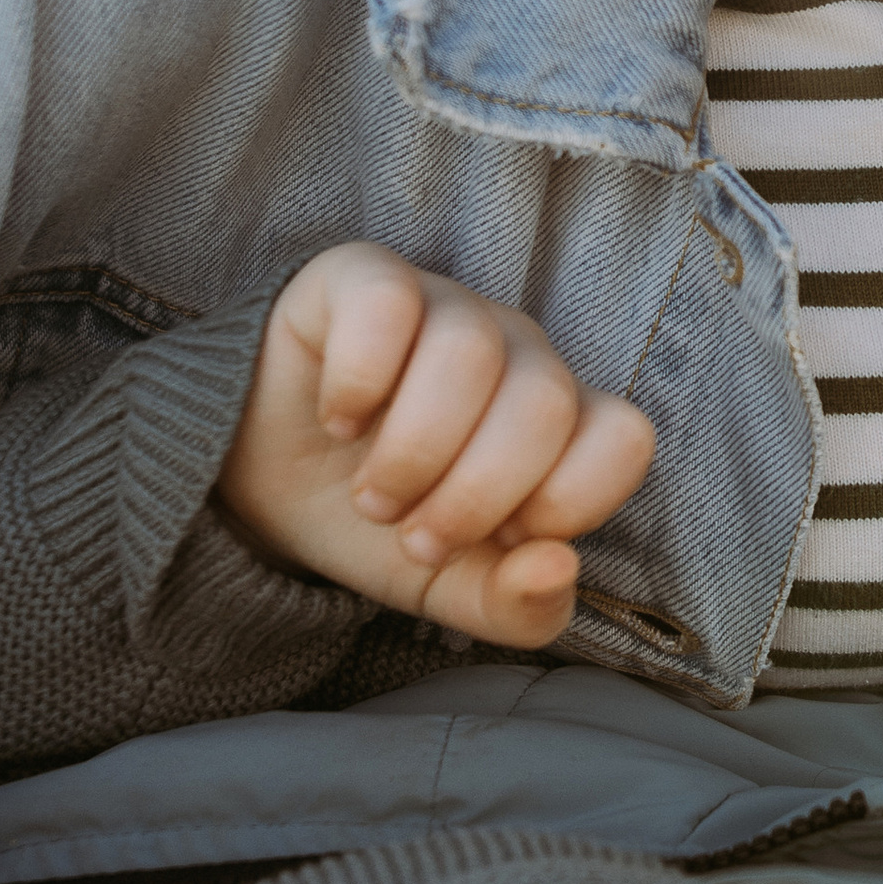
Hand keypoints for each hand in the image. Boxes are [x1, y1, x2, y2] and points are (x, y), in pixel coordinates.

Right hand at [221, 245, 655, 649]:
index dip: (567, 502)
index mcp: (561, 422)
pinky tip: (338, 420)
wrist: (259, 492)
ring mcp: (446, 306)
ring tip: (372, 496)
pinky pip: (389, 303)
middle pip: (542, 403)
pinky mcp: (364, 277)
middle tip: (412, 535)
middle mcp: (517, 352)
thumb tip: (558, 568)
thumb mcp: (449, 591)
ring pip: (468, 353)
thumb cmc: (377, 528)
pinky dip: (359, 380)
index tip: (498, 541)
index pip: (623, 438)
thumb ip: (518, 606)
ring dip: (412, 450)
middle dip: (473, 495)